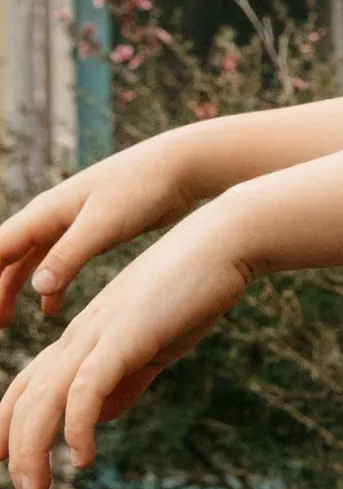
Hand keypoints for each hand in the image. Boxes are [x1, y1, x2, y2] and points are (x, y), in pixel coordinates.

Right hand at [0, 139, 195, 323]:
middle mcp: (50, 217)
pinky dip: (50, 287)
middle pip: (7, 256)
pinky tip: (51, 310)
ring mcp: (70, 224)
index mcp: (45, 212)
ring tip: (7, 321)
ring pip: (31, 261)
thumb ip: (69, 255)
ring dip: (16, 289)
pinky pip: (59, 263)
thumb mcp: (103, 224)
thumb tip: (35, 287)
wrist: (179, 168)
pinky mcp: (92, 233)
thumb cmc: (140, 188)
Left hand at [0, 206, 250, 488]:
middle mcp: (80, 336)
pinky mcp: (124, 336)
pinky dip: (77, 426)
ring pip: (46, 399)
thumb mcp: (155, 344)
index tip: (8, 464)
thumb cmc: (194, 290)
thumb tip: (99, 417)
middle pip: (27, 399)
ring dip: (34, 451)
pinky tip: (84, 458)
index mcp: (85, 336)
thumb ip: (127, 380)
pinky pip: (87, 388)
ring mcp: (98, 334)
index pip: (30, 385)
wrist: (223, 245)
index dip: (13, 426)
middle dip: (19, 453)